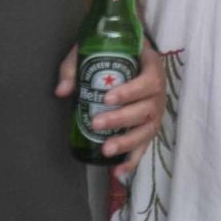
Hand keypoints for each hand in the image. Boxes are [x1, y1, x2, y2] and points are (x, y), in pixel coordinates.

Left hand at [56, 42, 165, 176]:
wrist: (132, 54)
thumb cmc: (114, 51)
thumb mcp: (94, 49)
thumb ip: (76, 67)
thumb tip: (62, 91)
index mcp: (151, 67)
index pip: (149, 80)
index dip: (131, 91)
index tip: (108, 97)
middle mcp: (158, 92)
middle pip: (147, 109)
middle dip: (121, 119)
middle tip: (96, 123)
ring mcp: (156, 111)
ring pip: (148, 130)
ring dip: (128, 142)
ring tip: (106, 150)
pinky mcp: (149, 127)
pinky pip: (144, 145)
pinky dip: (133, 160)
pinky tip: (118, 172)